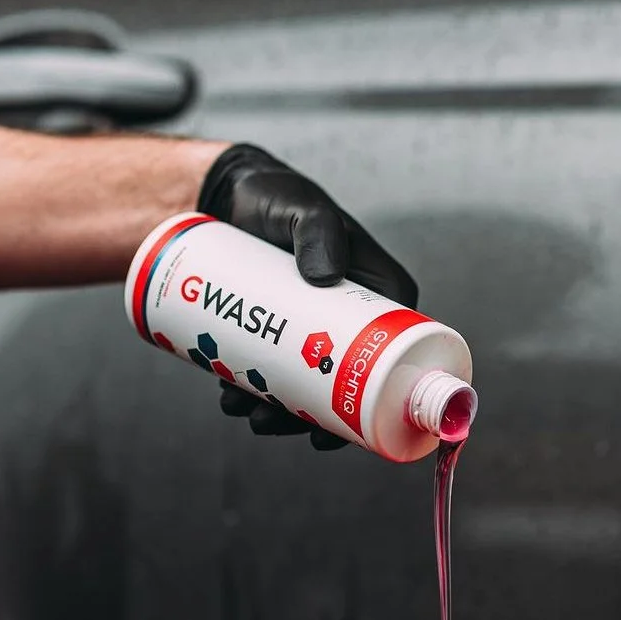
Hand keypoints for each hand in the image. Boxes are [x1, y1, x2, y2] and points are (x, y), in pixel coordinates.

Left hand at [198, 144, 418, 449]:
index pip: (392, 356)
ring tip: (240, 408)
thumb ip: (318, 228)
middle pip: (342, 384)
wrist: (228, 195)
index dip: (372, 398)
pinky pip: (276, 372)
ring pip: (305, 385)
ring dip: (277, 412)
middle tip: (271, 422)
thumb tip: (325, 274)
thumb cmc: (278, 197)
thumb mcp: (304, 209)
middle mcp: (349, 319)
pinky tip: (231, 397)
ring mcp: (313, 330)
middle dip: (308, 416)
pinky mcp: (280, 332)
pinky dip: (257, 393)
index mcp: (377, 294)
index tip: (341, 424)